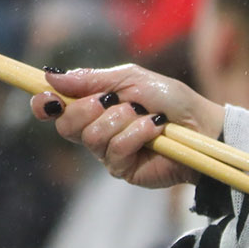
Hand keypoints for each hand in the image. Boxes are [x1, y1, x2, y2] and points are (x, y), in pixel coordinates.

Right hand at [30, 64, 224, 188]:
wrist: (204, 126)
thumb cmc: (172, 101)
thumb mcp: (132, 79)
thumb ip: (93, 79)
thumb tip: (51, 76)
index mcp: (94, 107)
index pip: (55, 110)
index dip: (44, 104)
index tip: (44, 98)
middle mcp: (97, 132)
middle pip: (66, 126)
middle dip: (87, 109)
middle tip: (114, 101)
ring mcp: (109, 154)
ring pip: (91, 137)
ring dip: (120, 120)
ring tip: (146, 116)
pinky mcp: (125, 171)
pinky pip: (115, 151)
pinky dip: (136, 135)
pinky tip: (155, 131)